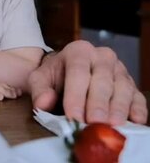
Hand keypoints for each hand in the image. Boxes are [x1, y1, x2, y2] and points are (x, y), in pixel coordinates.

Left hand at [29, 40, 147, 124]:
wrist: (68, 70)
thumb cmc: (55, 75)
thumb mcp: (40, 78)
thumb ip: (39, 90)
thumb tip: (44, 103)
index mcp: (79, 51)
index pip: (78, 72)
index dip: (76, 96)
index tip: (73, 117)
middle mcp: (102, 57)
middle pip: (102, 81)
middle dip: (98, 104)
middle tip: (95, 123)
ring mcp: (119, 70)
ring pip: (122, 88)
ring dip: (118, 108)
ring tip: (113, 125)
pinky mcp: (131, 84)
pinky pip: (137, 96)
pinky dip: (137, 108)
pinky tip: (136, 120)